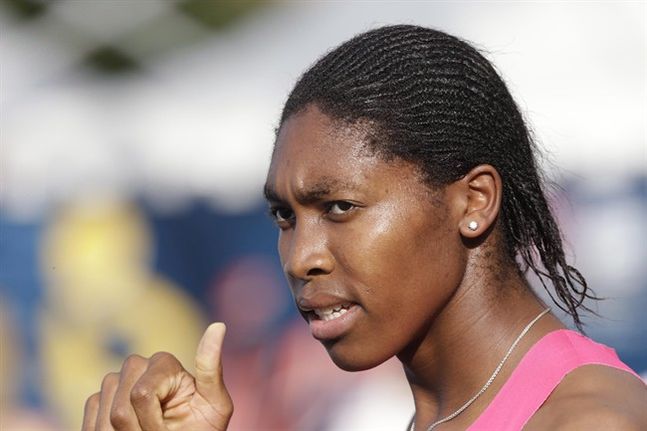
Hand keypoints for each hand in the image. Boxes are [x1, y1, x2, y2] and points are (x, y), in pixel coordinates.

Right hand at [82, 323, 232, 430]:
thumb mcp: (215, 403)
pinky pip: (89, 424)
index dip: (152, 422)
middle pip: (120, 409)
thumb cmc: (203, 429)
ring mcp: (115, 385)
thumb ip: (211, 368)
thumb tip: (219, 325)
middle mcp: (136, 366)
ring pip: (102, 420)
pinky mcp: (98, 403)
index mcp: (163, 362)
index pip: (140, 394)